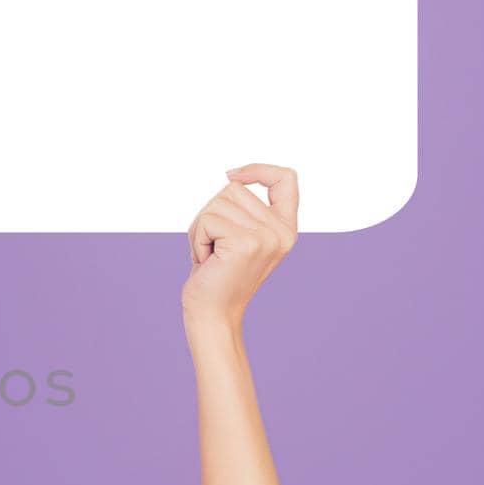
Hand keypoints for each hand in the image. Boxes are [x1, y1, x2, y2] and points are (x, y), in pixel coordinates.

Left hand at [180, 163, 298, 330]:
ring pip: (216, 203)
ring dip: (201, 228)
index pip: (286, 179)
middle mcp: (282, 231)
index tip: (232, 175)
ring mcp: (266, 236)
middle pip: (234, 189)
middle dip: (211, 214)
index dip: (259, 169)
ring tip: (210, 255)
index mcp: (285, 227)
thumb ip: (243, 209)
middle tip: (214, 246)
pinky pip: (207, 220)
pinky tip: (206, 260)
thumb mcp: (237, 236)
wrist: (213, 314)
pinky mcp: (246, 243)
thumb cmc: (217, 275)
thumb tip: (231, 176)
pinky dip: (197, 238)